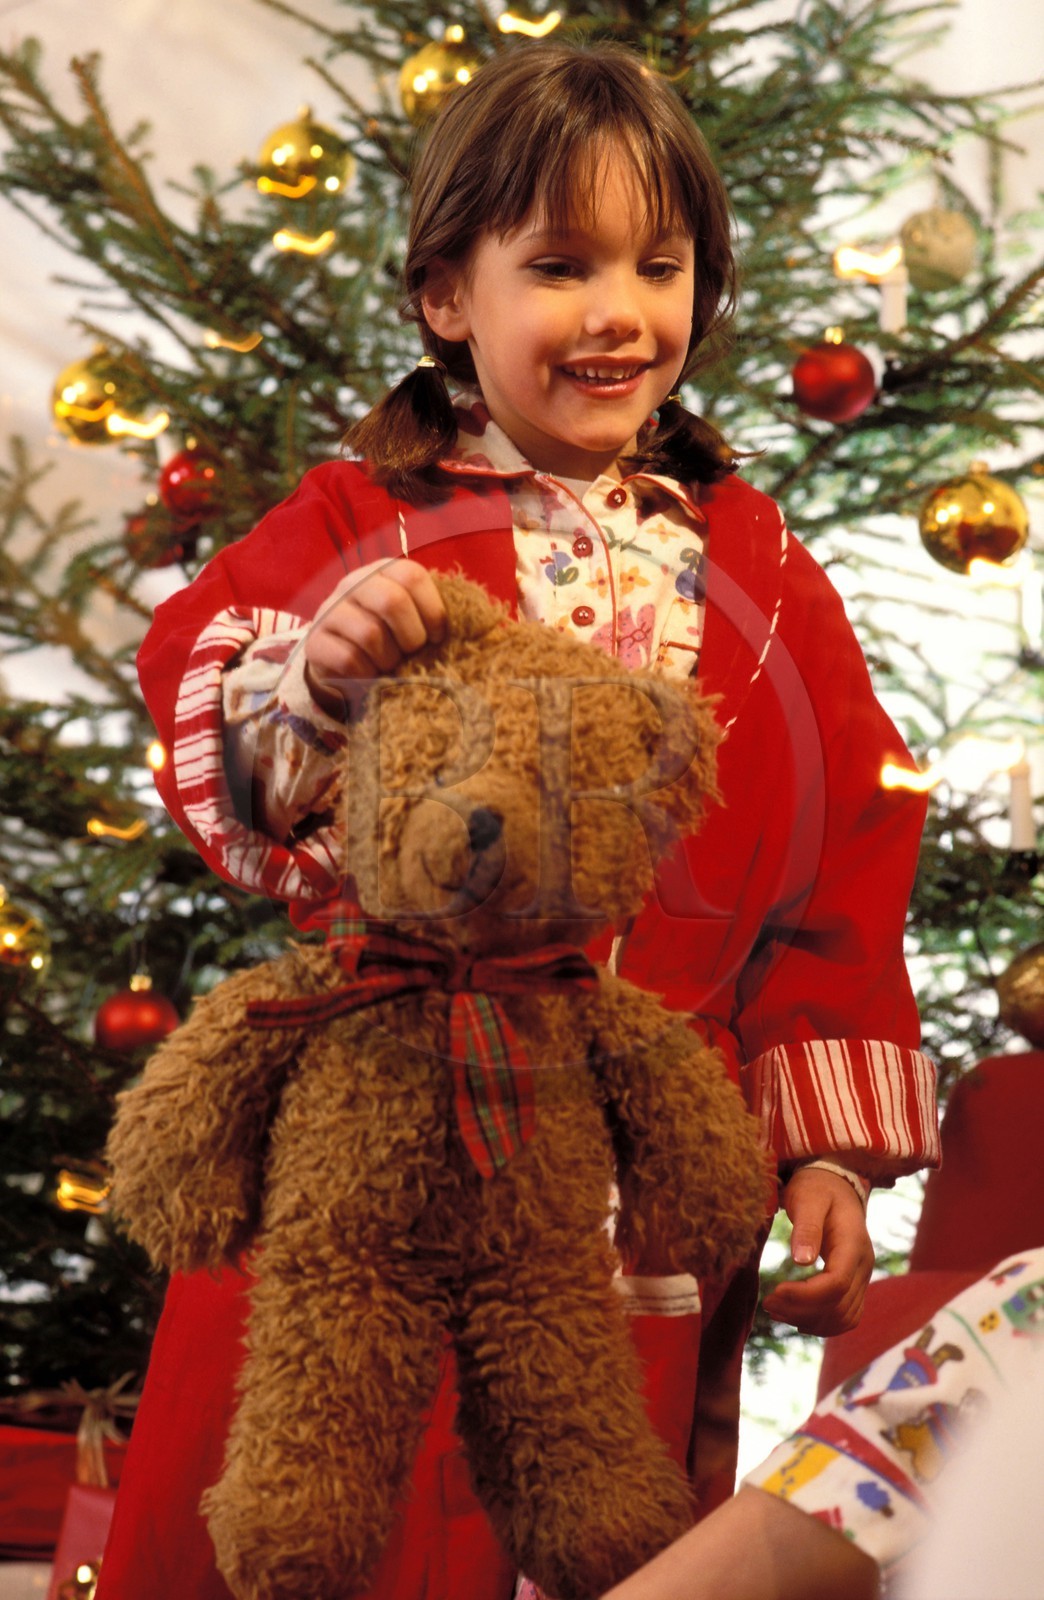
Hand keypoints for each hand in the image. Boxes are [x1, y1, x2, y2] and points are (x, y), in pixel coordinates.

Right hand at [304, 558, 446, 715]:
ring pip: (370, 633)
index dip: (433, 611)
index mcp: (383, 570)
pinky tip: (371, 675)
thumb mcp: (414, 620)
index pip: (412, 576)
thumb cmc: (392, 639)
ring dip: (389, 659)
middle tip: (412, 653)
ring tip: (390, 665)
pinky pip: (348, 659)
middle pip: (392, 601)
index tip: (438, 637)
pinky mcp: (315, 641)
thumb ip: (437, 615)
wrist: (344, 663)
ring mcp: (330, 609)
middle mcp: (353, 583)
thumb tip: (483, 627)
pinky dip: (368, 674)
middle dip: (412, 637)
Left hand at [761, 1166, 873, 1336]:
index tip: (775, 1292)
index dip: (805, 1295)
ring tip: (777, 1311)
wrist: (836, 1186)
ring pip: (844, 1317)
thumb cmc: (817, 1188)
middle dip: (801, 1310)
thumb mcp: (807, 1199)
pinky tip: (795, 1317)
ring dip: (810, 1321)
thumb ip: (806, 1228)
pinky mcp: (854, 1284)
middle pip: (839, 1306)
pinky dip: (822, 1323)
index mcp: (853, 1244)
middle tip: (768, 1304)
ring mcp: (862, 1277)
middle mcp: (864, 1265)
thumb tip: (801, 1261)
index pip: (837, 1284)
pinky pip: (845, 1316)